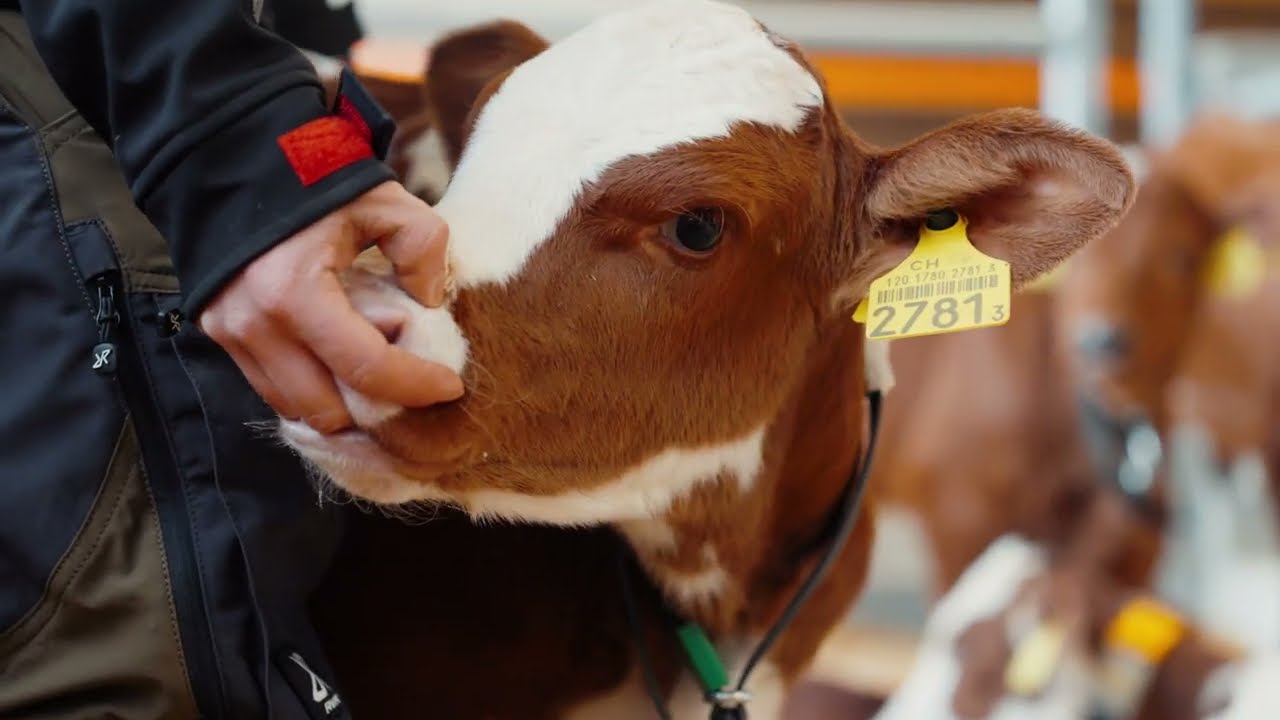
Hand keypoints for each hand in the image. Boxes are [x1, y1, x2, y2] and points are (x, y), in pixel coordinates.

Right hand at [199, 181, 464, 432]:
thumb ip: (424, 248)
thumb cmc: (318, 178)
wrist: (236, 156)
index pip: (366, 368)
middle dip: (375, 412)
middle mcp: (254, 325)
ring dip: (340, 408)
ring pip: (295, 410)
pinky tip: (340, 370)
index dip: (416, 386)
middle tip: (413, 394)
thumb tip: (428, 304)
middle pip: (327, 410)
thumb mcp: (387, 201)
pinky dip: (310, 391)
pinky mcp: (220, 334)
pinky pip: (272, 388)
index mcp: (294, 292)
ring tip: (378, 385)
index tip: (451, 387)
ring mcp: (229, 334)